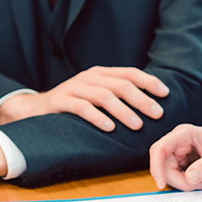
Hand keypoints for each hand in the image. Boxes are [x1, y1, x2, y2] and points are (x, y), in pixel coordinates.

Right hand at [0, 66, 168, 131]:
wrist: (36, 109)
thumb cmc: (73, 105)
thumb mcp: (94, 95)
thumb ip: (115, 95)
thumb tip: (149, 106)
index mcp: (100, 73)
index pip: (129, 73)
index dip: (148, 82)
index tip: (165, 94)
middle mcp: (88, 77)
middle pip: (120, 84)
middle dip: (141, 99)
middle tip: (157, 114)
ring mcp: (74, 87)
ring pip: (103, 96)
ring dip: (123, 111)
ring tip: (137, 125)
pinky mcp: (61, 101)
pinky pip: (82, 108)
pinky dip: (97, 117)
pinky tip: (109, 128)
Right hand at [149, 123, 201, 190]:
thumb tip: (189, 178)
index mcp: (183, 134)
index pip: (160, 149)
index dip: (156, 166)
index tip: (161, 183)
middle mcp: (177, 142)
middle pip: (163, 165)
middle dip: (178, 180)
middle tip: (198, 186)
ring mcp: (179, 153)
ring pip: (169, 173)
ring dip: (184, 182)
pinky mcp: (183, 162)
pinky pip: (177, 176)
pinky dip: (187, 183)